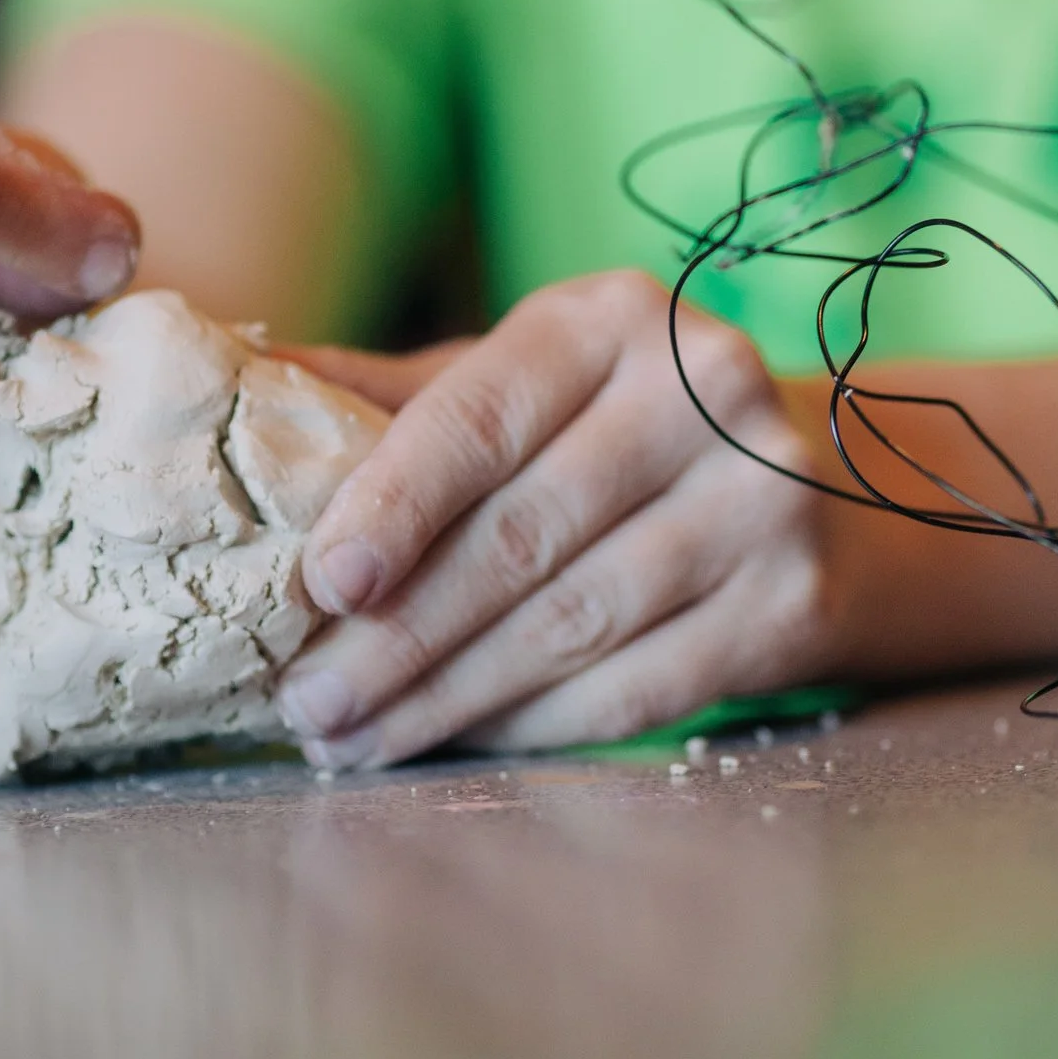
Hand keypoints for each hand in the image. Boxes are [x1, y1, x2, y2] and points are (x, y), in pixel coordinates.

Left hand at [273, 270, 832, 766]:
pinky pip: (640, 685)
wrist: (822, 491)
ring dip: (452, 695)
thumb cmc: (622, 430)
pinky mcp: (793, 599)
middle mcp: (706, 388)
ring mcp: (765, 497)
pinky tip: (464, 741)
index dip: (396, 501)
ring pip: (574, 620)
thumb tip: (235, 378)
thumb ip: (393, 394)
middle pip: (523, 533)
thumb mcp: (522, 383)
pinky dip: (539, 722)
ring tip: (359, 736)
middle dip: (401, 633)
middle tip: (311, 701)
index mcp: (616, 317)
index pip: (484, 412)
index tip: (321, 582)